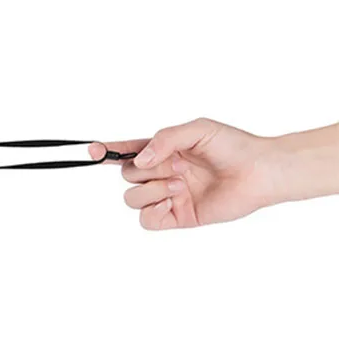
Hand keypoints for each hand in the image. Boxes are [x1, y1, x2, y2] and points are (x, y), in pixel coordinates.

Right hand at [91, 118, 276, 230]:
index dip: (105, 151)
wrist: (260, 173)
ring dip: (151, 191)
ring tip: (180, 186)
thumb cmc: (233, 147)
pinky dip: (152, 211)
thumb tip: (140, 160)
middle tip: (176, 166)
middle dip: (145, 170)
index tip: (91, 151)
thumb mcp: (196, 130)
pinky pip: (146, 221)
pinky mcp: (177, 217)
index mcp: (162, 151)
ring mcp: (167, 196)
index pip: (125, 151)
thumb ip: (164, 139)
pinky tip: (171, 202)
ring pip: (131, 199)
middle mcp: (161, 173)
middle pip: (126, 175)